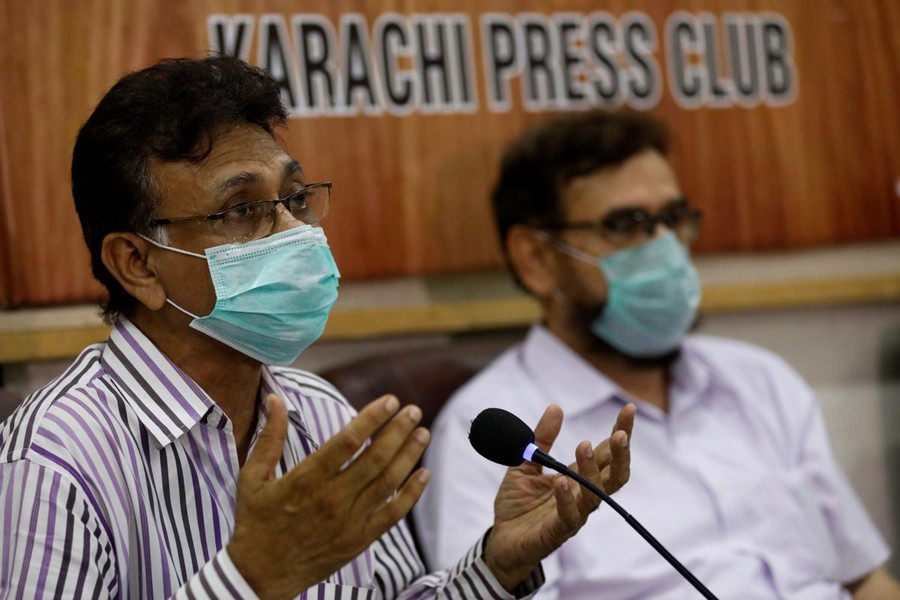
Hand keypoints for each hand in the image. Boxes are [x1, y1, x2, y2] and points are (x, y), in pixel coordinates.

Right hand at [227, 394, 429, 599]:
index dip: (372, 418)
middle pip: (375, 458)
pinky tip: (423, 473)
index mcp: (306, 479)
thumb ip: (269, 437)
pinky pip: (392, 514)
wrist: (261, 576)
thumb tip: (274, 398)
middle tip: (413, 410)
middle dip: (398, 431)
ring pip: (388, 482)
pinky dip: (411, 494)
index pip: (348, 441)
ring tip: (423, 433)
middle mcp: (332, 498)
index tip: (390, 400)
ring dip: (409, 455)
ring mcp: (349, 521)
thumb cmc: (256, 522)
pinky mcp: (359, 540)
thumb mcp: (253, 478)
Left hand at [484, 403, 634, 590]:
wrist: (501, 540)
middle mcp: (582, 495)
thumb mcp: (525, 463)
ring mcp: (573, 514)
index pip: (606, 453)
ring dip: (592, 470)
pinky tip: (562, 483)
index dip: (620, 432)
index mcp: (577, 476)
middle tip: (620, 434)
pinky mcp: (557, 532)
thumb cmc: (518, 504)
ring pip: (595, 494)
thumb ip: (541, 439)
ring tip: (584, 446)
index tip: (629, 409)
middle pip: (613, 475)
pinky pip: (568, 517)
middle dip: (620, 454)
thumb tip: (556, 407)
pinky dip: (567, 500)